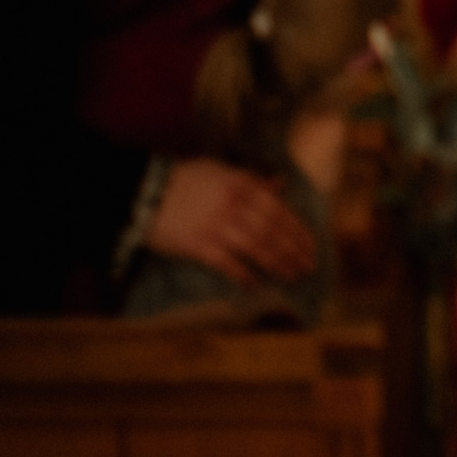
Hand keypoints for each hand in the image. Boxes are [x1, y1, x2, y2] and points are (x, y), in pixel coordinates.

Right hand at [148, 158, 315, 285]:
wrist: (145, 193)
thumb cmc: (186, 180)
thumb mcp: (222, 172)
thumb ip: (253, 181)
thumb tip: (280, 185)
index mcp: (243, 186)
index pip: (279, 211)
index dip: (297, 230)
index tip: (311, 245)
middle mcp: (234, 206)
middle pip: (272, 232)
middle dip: (293, 251)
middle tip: (308, 266)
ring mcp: (216, 227)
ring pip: (256, 248)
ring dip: (277, 264)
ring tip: (292, 275)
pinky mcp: (198, 246)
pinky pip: (226, 263)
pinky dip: (243, 274)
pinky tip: (255, 284)